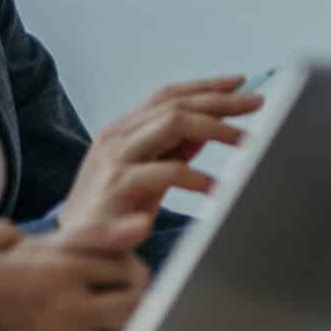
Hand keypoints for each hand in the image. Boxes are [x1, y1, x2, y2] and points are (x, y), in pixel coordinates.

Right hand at [56, 75, 263, 237]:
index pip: (167, 95)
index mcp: (123, 130)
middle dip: (221, 103)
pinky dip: (195, 177)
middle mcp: (116, 138)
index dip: (206, 85)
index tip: (242, 82)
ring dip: (216, 130)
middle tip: (257, 105)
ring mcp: (114, 160)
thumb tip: (212, 125)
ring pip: (171, 124)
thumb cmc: (113, 209)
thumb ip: (173, 147)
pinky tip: (217, 188)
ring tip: (248, 144)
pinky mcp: (115, 189)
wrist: (72, 248)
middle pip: (175, 105)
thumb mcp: (146, 171)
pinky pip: (164, 173)